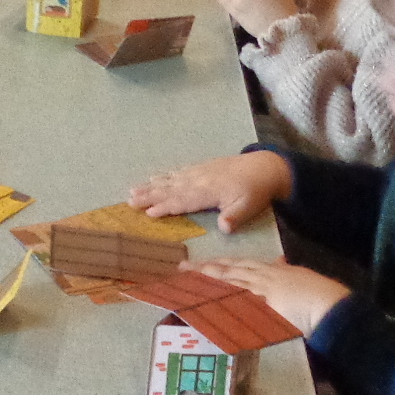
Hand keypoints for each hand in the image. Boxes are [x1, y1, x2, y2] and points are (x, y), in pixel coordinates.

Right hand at [129, 152, 290, 230]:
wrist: (265, 167)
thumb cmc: (255, 191)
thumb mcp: (249, 206)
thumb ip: (234, 216)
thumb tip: (223, 227)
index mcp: (208, 192)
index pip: (183, 201)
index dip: (165, 207)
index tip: (148, 212)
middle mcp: (199, 181)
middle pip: (170, 189)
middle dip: (149, 195)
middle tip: (129, 200)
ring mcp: (199, 172)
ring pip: (170, 180)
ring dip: (151, 185)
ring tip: (133, 189)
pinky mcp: (201, 168)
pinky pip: (178, 172)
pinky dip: (165, 175)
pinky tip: (155, 177)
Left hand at [194, 257, 351, 336]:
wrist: (330, 307)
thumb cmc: (321, 294)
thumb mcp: (302, 276)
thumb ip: (287, 270)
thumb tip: (279, 262)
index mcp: (272, 271)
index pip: (240, 265)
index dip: (220, 264)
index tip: (204, 264)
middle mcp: (263, 277)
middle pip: (228, 271)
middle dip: (204, 269)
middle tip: (182, 267)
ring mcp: (261, 291)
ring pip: (227, 283)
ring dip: (206, 280)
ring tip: (186, 278)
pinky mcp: (260, 306)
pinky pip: (234, 302)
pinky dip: (218, 301)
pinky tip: (202, 302)